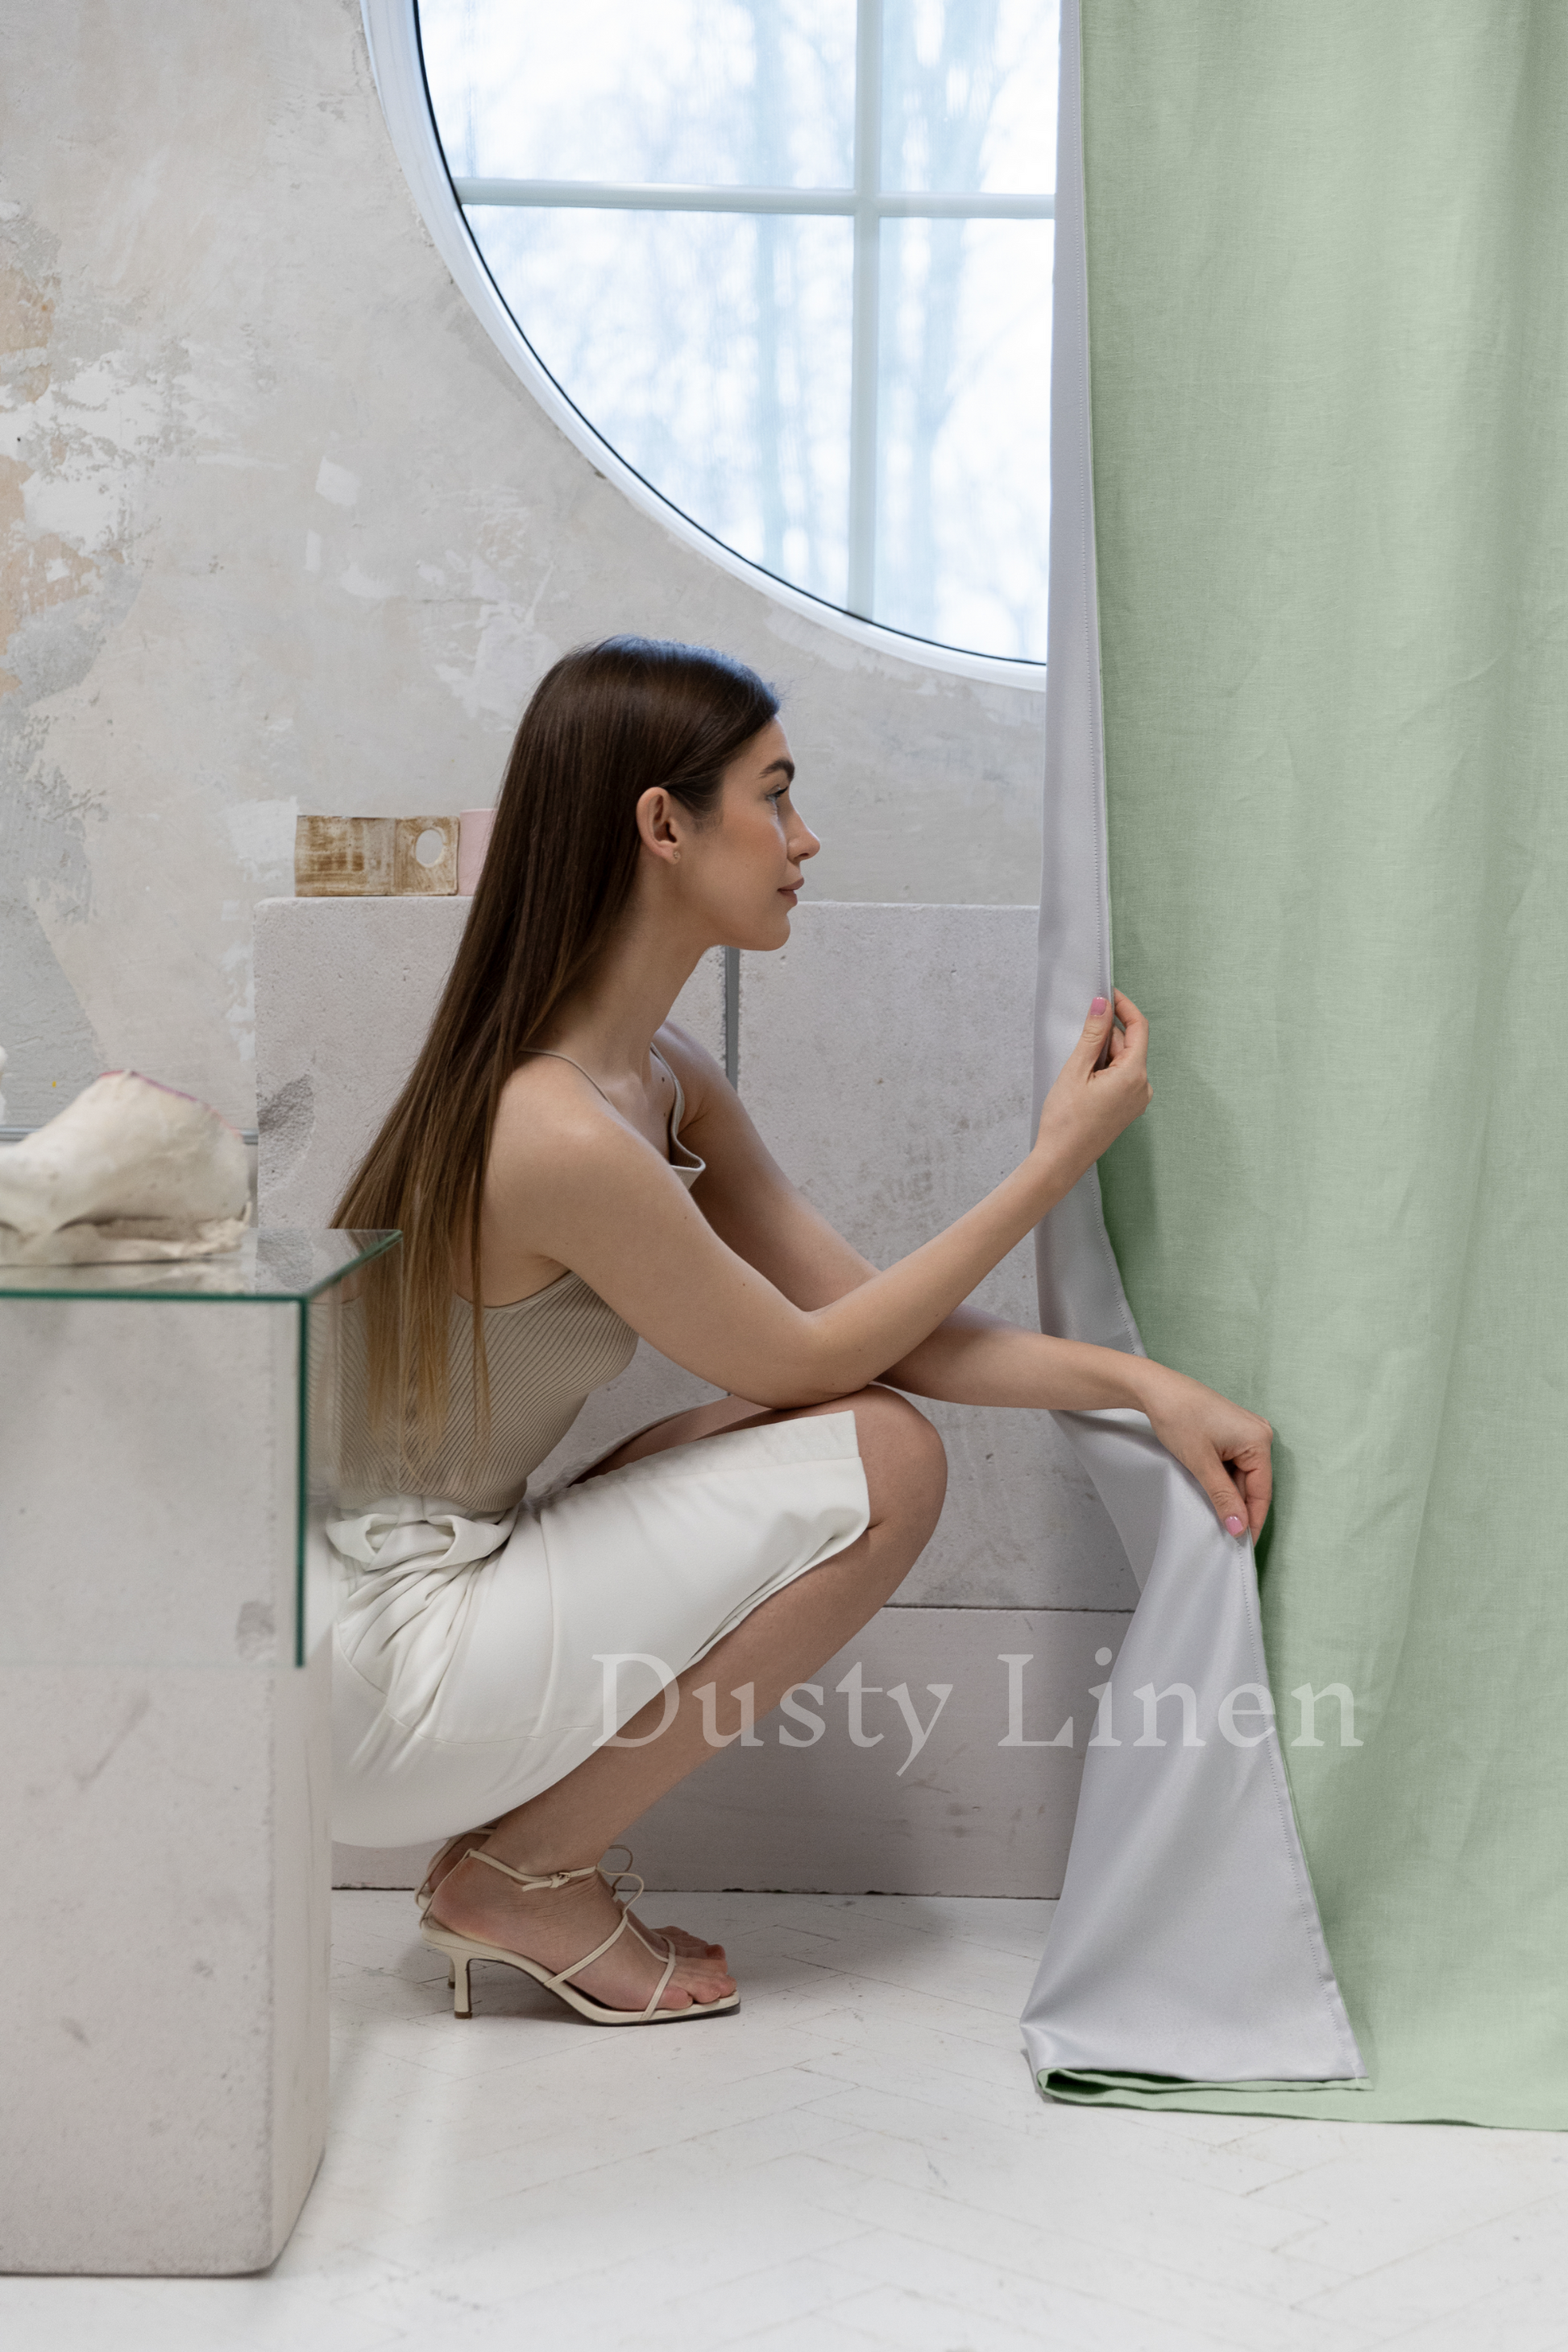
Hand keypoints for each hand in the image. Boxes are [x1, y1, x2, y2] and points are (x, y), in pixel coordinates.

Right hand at [1035, 990, 1150, 1176]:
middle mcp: (1143, 1087)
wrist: (1061, 1161)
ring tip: (1076, 1068)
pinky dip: (1104, 1069)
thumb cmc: (1065, 1122)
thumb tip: (1102, 1005)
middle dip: (1106, 1034)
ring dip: (1102, 1053)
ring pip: (1123, 1061)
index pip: (1138, 1028)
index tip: (1108, 994)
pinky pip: (1121, 1077)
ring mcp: (1137, 1100)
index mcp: (1133, 1075)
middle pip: (1129, 1044)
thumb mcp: (1076, 1070)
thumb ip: (1092, 1035)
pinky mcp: (1128, 1108)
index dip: (1124, 1007)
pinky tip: (1083, 1079)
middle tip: (1078, 1035)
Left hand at [1138, 1366, 1273, 1538]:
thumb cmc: (1179, 1417)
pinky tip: (1209, 1489)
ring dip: (1228, 1493)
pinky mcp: (1231, 1431)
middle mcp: (1258, 1434)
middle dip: (1238, 1506)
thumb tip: (1239, 1528)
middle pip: (1253, 1484)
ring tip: (1213, 1511)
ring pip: (1241, 1475)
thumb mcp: (1202, 1464)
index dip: (1253, 1519)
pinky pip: (1233, 1463)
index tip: (1244, 1544)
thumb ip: (1223, 1497)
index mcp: (1258, 1440)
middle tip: (1224, 1533)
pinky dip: (1222, 1478)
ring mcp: (1245, 1431)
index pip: (1262, 1491)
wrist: (1155, 1389)